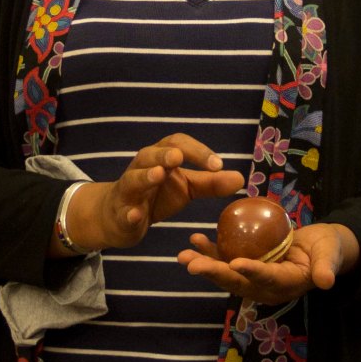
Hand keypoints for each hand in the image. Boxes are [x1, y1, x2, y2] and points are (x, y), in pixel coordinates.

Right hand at [75, 135, 244, 251]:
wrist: (120, 217)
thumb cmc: (156, 195)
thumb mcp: (186, 188)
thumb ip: (211, 183)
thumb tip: (240, 178)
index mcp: (161, 158)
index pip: (177, 144)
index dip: (197, 151)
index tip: (218, 165)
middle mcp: (142, 168)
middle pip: (150, 154)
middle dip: (163, 155)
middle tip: (177, 157)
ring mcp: (129, 190)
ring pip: (133, 179)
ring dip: (144, 176)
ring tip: (158, 175)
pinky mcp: (120, 212)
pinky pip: (124, 211)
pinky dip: (130, 213)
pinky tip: (136, 216)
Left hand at [177, 222, 359, 303]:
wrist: (322, 250)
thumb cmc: (328, 250)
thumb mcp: (330, 256)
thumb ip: (326, 267)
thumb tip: (326, 281)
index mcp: (286, 285)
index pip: (267, 278)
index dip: (253, 271)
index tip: (235, 264)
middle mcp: (265, 287)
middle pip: (238, 281)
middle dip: (214, 273)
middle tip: (192, 265)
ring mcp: (254, 279)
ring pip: (226, 274)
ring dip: (204, 264)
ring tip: (183, 255)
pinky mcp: (247, 268)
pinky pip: (225, 261)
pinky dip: (209, 252)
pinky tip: (194, 240)